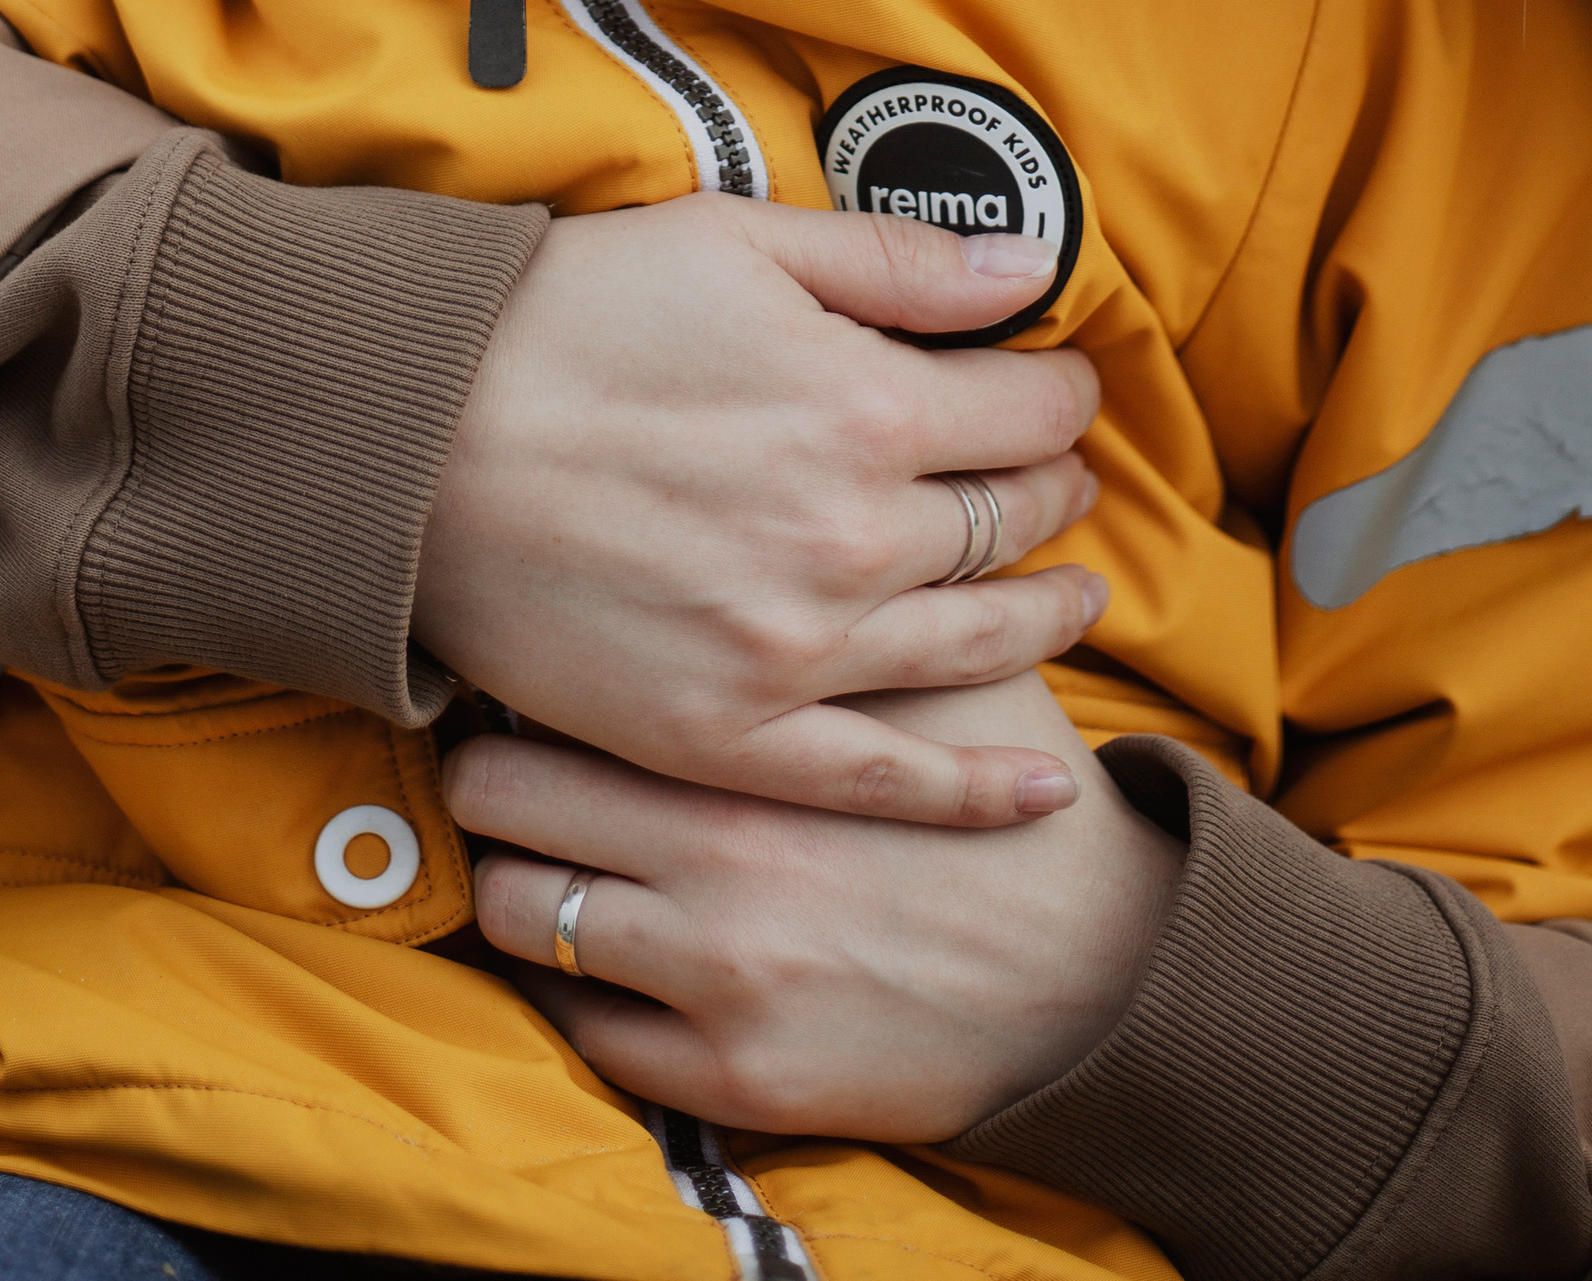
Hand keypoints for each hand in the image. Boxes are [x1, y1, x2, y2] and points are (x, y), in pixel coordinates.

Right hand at [414, 195, 1104, 827]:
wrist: (412, 440)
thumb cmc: (569, 318)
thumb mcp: (740, 241)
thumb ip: (897, 260)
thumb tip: (1032, 265)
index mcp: (867, 407)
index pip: (1027, 409)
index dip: (1060, 392)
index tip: (1059, 383)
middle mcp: (852, 541)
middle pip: (1006, 522)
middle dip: (1049, 490)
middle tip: (1056, 474)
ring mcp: (793, 652)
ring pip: (971, 642)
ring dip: (1041, 614)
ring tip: (1071, 594)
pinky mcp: (727, 736)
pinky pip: (882, 777)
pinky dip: (974, 789)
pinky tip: (1039, 785)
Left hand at [449, 672, 1184, 1142]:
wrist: (1099, 974)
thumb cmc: (1008, 796)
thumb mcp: (934, 671)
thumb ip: (839, 602)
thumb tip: (739, 513)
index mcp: (754, 740)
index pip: (554, 687)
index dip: (525, 666)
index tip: (531, 653)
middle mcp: (714, 851)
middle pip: (498, 794)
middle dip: (493, 768)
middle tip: (510, 753)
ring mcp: (713, 973)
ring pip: (517, 915)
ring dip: (520, 882)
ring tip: (546, 853)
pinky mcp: (731, 1078)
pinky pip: (583, 1032)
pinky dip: (580, 991)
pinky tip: (608, 952)